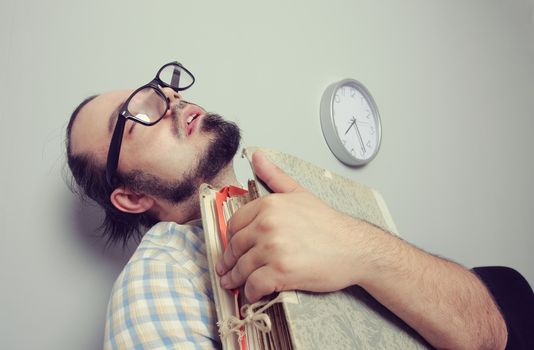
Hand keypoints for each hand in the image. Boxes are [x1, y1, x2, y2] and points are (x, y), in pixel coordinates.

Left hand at [215, 151, 374, 301]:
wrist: (355, 248)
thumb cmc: (330, 225)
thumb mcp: (300, 193)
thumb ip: (275, 176)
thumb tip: (257, 156)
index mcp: (269, 205)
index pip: (234, 224)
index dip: (231, 239)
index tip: (232, 248)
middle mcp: (267, 225)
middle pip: (235, 247)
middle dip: (230, 262)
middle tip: (228, 270)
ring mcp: (273, 249)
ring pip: (241, 268)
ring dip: (236, 280)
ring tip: (236, 284)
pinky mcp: (281, 272)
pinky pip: (254, 286)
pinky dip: (251, 293)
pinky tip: (255, 293)